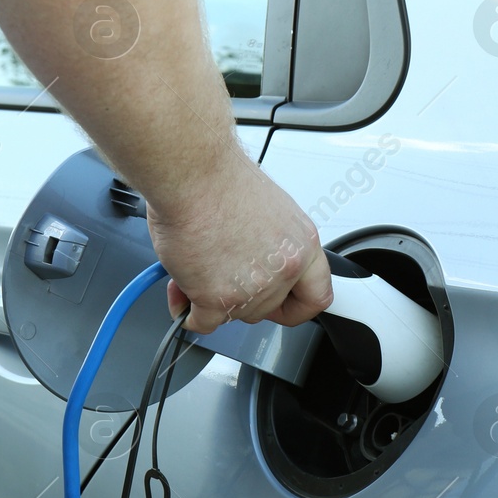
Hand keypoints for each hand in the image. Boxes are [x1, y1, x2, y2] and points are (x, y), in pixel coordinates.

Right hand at [146, 153, 332, 334]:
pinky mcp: (218, 299)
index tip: (279, 305)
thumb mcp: (268, 213)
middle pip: (266, 309)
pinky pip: (202, 323)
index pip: (316, 296)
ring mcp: (253, 288)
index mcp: (302, 244)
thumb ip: (269, 247)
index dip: (295, 306)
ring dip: (209, 300)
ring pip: (232, 315)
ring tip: (194, 265)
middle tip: (218, 274)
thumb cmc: (219, 180)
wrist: (192, 174)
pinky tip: (181, 289)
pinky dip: (187, 310)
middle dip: (239, 297)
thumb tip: (251, 263)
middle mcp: (284, 269)